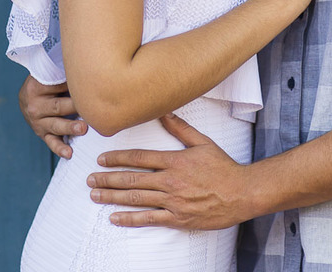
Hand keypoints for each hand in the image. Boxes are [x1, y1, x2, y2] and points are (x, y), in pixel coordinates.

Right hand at [19, 75, 86, 158]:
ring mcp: (37, 122)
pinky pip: (51, 142)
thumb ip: (64, 76)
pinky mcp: (41, 134)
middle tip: (87, 110)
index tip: (88, 87)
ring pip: (55, 125)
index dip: (72, 86)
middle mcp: (35, 106)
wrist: (27, 98)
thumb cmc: (45, 84)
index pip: (56, 86)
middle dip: (73, 108)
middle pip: (57, 106)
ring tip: (82, 128)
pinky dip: (60, 148)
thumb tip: (86, 73)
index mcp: (36, 87)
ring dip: (69, 127)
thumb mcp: (49, 76)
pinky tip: (70, 153)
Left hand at [86, 114, 251, 230]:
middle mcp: (169, 181)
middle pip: (131, 179)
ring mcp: (172, 201)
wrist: (242, 193)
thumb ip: (180, 128)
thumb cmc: (223, 167)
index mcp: (174, 161)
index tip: (101, 158)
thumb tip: (163, 111)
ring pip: (135, 198)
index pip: (139, 158)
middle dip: (107, 178)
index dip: (117, 158)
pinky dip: (129, 219)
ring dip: (112, 197)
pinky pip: (149, 219)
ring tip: (95, 195)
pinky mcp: (177, 218)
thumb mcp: (202, 142)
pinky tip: (114, 218)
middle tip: (89, 179)